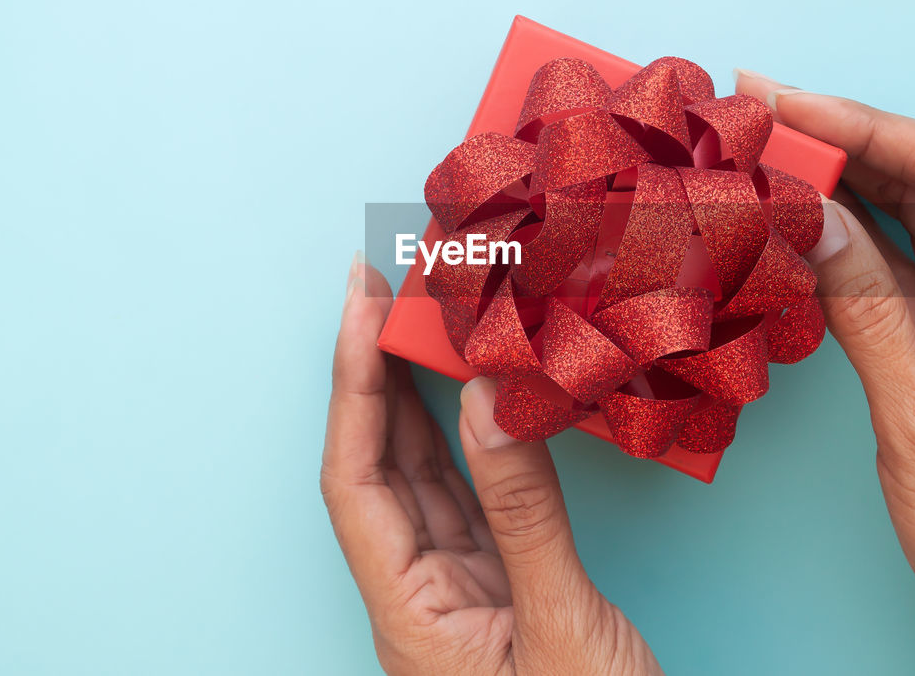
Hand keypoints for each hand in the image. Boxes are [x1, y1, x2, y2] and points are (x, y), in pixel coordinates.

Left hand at [321, 257, 661, 675]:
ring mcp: (462, 592)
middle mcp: (420, 597)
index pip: (356, 478)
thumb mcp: (562, 629)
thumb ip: (524, 513)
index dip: (352, 384)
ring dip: (420, 396)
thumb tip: (489, 399)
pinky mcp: (506, 590)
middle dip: (375, 371)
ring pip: (426, 476)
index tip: (361, 304)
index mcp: (408, 616)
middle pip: (379, 465)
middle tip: (388, 284)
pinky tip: (480, 395)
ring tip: (424, 318)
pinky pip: (476, 498)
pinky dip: (476, 439)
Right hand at [737, 71, 914, 674]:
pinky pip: (894, 271)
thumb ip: (865, 308)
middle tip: (757, 112)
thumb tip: (810, 216)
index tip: (788, 103)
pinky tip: (795, 225)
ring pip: (907, 221)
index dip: (866, 125)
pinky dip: (844, 242)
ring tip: (765, 153)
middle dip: (843, 140)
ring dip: (839, 183)